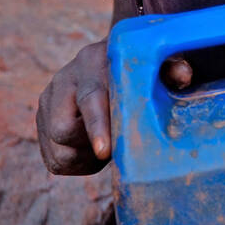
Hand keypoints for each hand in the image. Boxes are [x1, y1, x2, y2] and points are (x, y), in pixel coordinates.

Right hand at [36, 38, 192, 174]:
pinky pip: (54, 159)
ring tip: (108, 145)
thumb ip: (170, 68)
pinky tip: (94, 150)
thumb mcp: (157, 61)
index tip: (104, 151)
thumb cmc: (140, 66)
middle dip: (90, 146)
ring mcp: (48, 100)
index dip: (96, 126)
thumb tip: (183, 75)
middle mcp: (64, 80)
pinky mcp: (42, 120)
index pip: (90, 99)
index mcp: (93, 63)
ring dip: (84, 158)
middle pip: (63, 129)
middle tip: (116, 146)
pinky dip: (76, 164)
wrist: (109, 60)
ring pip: (57, 149)